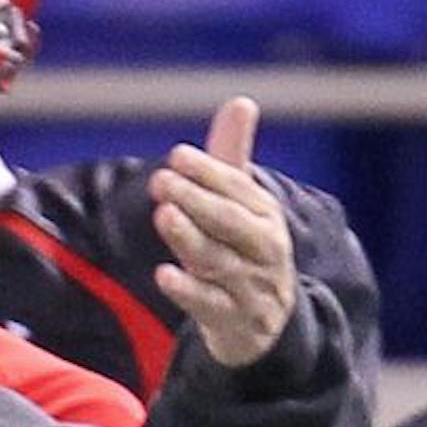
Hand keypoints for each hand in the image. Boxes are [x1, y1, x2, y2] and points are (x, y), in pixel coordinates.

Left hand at [150, 97, 297, 368]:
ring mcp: (251, 286)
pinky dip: (189, 291)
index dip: (208, 171)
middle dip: (198, 199)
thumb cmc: (243, 252)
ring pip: (219, 261)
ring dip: (190, 238)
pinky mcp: (235, 321)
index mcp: (264, 215)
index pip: (237, 188)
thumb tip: (240, 101)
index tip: (177, 156)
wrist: (264, 324)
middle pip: (230, 222)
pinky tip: (164, 275)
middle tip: (161, 179)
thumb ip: (232, 160)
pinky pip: (211, 305)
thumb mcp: (240, 208)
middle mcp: (263, 248)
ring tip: (164, 215)